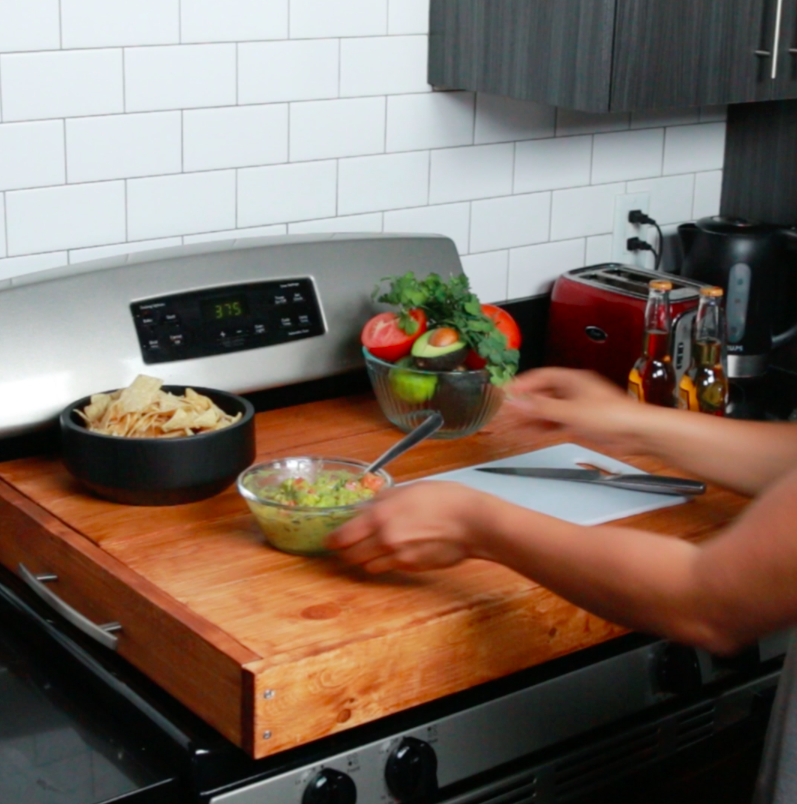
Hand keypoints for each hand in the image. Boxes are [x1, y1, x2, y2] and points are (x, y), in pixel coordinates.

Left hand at [326, 481, 485, 573]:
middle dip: (345, 551)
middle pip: (350, 555)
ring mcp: (397, 557)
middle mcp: (383, 539)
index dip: (332, 540)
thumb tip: (365, 509)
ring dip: (364, 559)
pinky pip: (387, 568)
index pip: (341, 537)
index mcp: (379, 516)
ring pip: (366, 566)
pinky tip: (394, 551)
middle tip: (347, 545)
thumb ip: (381, 500)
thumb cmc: (442, 498)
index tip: (329, 540)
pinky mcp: (410, 567)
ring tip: (371, 549)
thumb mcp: (407, 489)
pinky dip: (384, 562)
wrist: (471, 522)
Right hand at [505, 367, 649, 450]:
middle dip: (525, 401)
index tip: (507, 392)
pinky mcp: (583, 422)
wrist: (638, 432)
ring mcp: (578, 406)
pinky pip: (557, 421)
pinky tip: (534, 431)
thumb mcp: (571, 412)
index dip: (522, 383)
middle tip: (508, 410)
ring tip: (516, 422)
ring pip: (549, 408)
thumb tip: (516, 402)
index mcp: (573, 380)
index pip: (541, 376)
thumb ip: (541, 408)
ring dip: (533, 415)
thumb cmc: (614, 416)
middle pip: (544, 393)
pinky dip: (544, 425)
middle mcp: (575, 391)